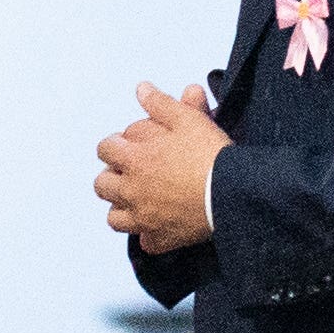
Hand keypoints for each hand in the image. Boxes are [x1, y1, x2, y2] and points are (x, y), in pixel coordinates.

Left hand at [95, 81, 227, 253]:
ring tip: (138, 199)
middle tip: (130, 172)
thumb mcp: (187, 119)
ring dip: (122, 207)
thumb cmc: (210, 155)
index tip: (129, 144)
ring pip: (114, 217)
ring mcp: (144, 218)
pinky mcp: (162, 238)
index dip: (115, 144)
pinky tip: (159, 227)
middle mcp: (131, 191)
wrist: (232, 193)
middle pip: (101, 185)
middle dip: (111, 176)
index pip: (105, 148)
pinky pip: (146, 243)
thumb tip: (142, 89)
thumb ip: (160, 103)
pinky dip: (149, 235)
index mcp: (133, 160)